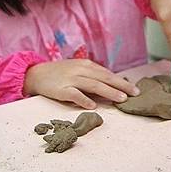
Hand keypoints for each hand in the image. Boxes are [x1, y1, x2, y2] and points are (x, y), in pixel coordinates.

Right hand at [24, 59, 139, 108]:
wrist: (35, 74)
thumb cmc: (60, 74)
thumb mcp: (78, 70)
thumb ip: (93, 77)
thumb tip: (112, 87)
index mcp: (87, 65)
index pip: (108, 74)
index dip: (122, 81)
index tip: (134, 89)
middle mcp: (81, 70)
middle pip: (105, 78)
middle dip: (122, 86)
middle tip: (135, 93)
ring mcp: (71, 79)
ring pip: (94, 85)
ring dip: (109, 92)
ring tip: (121, 99)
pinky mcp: (61, 89)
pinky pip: (75, 95)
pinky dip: (84, 100)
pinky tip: (93, 106)